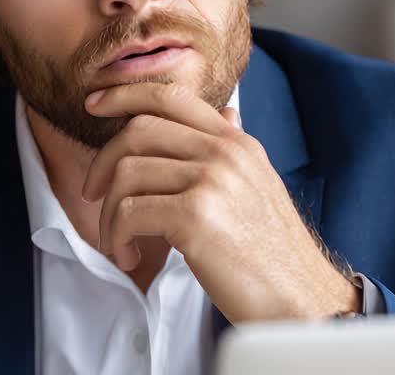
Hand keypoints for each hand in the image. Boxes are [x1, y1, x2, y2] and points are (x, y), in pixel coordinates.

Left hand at [81, 82, 359, 322]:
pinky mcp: (196, 216)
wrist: (302, 300)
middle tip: (93, 194)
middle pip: (139, 130)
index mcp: (237, 143)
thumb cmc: (273, 255)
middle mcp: (225, 153)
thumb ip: (232, 150)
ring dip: (109, 213)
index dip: (125, 93)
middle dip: (103, 162)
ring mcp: (212, 181)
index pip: (172, 95)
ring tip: (118, 242)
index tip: (94, 103)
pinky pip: (129, 211)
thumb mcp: (260, 186)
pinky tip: (128, 254)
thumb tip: (227, 113)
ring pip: (127, 173)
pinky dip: (117, 235)